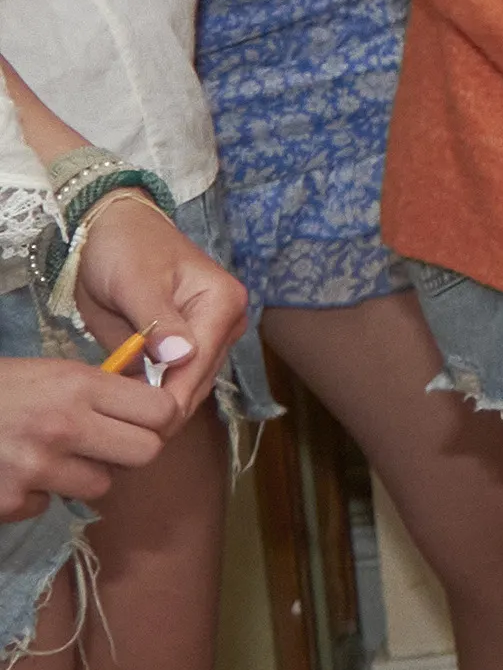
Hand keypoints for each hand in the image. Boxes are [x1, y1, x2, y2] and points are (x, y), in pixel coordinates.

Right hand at [0, 359, 172, 521]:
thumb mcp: (46, 372)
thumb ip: (97, 388)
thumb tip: (153, 403)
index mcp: (76, 386)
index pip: (161, 410)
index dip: (158, 416)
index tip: (145, 417)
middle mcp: (63, 427)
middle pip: (145, 453)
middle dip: (129, 450)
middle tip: (105, 443)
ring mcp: (35, 468)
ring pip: (100, 485)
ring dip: (79, 475)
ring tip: (46, 453)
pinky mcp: (9, 501)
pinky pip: (46, 505)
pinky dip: (32, 494)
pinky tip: (9, 471)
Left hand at [66, 191, 248, 415]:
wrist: (110, 229)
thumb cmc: (123, 247)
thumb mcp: (135, 282)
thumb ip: (158, 321)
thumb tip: (183, 357)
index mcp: (223, 303)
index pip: (200, 365)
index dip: (170, 400)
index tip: (139, 429)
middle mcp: (225, 323)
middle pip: (198, 382)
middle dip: (163, 410)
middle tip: (121, 440)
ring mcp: (208, 336)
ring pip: (188, 387)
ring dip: (156, 407)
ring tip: (118, 426)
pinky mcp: (187, 344)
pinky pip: (173, 380)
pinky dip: (151, 395)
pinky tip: (124, 407)